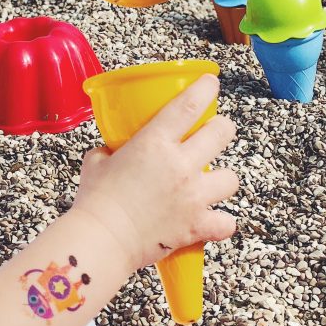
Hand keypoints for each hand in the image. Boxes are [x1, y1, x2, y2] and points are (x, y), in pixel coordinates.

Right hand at [72, 75, 239, 272]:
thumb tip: (110, 152)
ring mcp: (193, 195)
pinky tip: (212, 221)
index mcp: (154, 143)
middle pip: (222, 133)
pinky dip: (220, 223)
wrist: (100, 241)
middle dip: (222, 129)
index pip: (189, 104)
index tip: (211, 84)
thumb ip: (108, 152)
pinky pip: (226, 222)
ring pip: (231, 178)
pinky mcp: (196, 224)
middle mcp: (181, 165)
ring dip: (222, 179)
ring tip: (210, 184)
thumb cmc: (94, 203)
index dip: (205, 89)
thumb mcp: (95, 164)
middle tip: (215, 132)